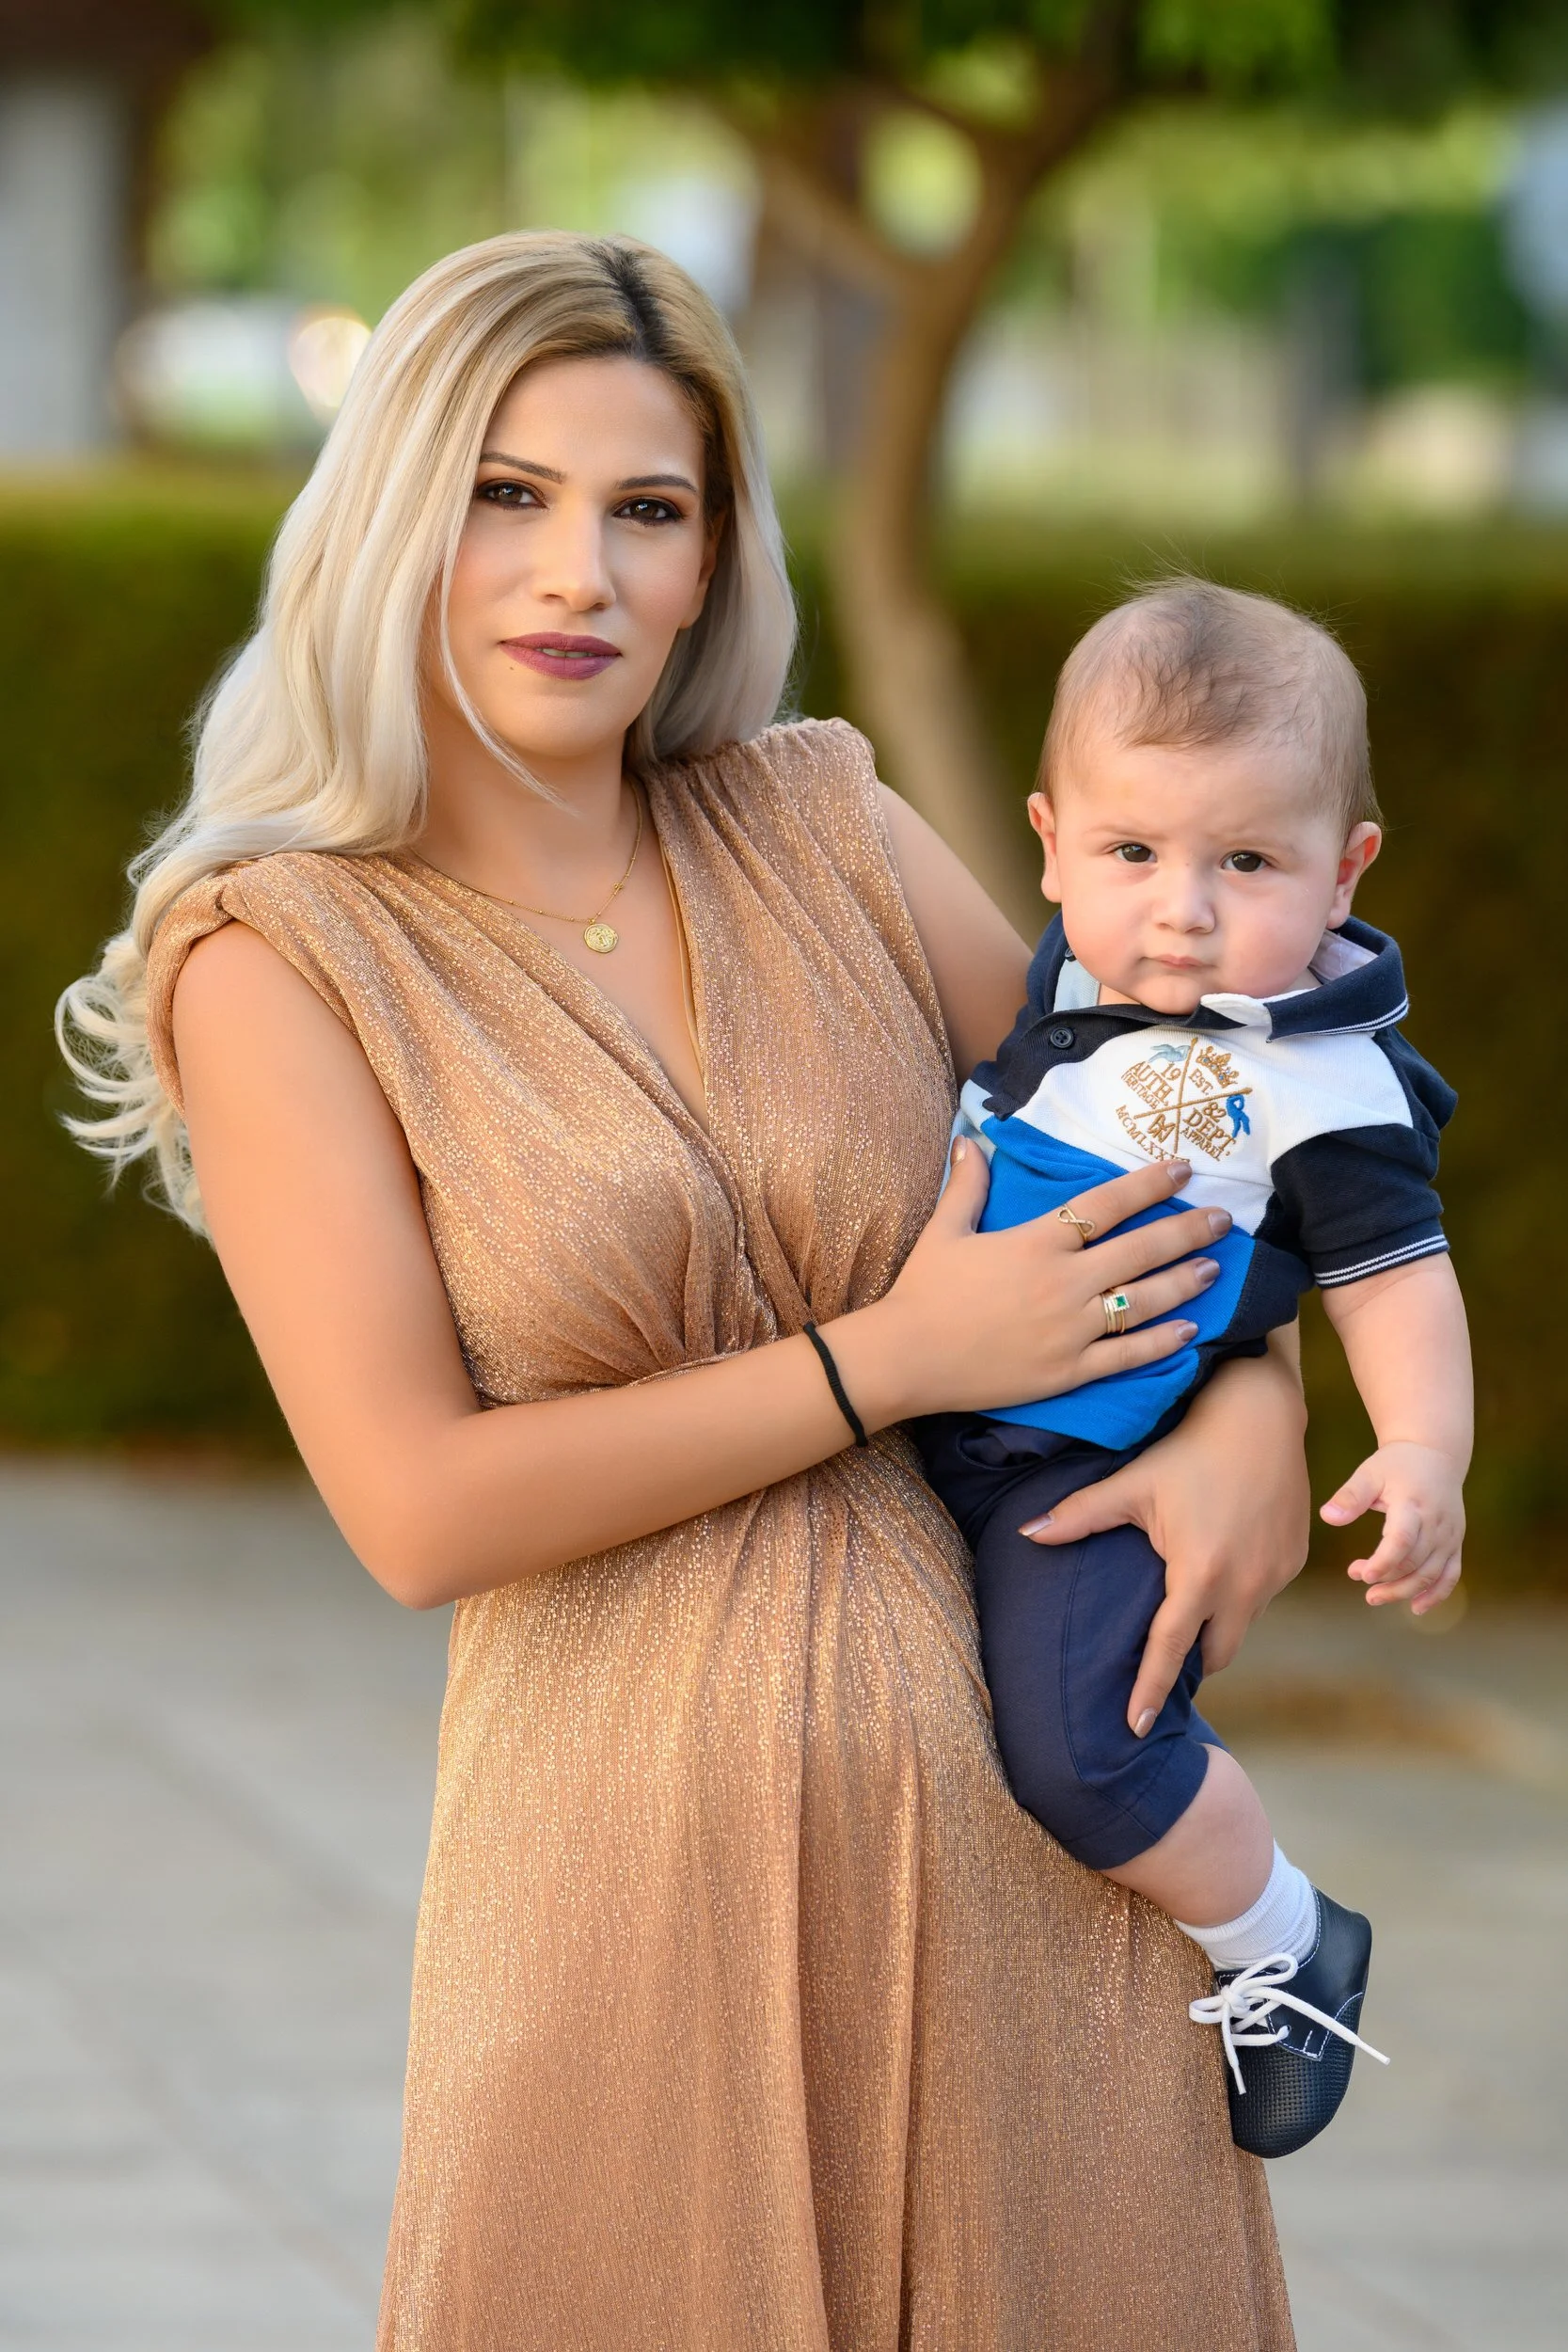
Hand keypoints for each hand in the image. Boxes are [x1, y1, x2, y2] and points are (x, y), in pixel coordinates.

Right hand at [852, 1140, 1231, 1424]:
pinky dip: (1162, 1343)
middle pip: (1141, 1250)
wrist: (905, 1358)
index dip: (1150, 1184)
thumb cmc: (923, 1290)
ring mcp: (1070, 1330)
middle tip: (1224, 1219)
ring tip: (1215, 1268)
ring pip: (1144, 1302)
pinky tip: (1191, 1330)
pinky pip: (1127, 1356)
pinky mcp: (1068, 1371)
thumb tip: (969, 1139)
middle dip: (1188, 1231)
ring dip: (1185, 1282)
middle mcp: (1064, 1282)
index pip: (1107, 1204)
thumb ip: (967, 1185)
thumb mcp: (945, 1230)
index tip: (1184, 1170)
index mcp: (1037, 1241)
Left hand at [1023, 1340, 1310, 1731]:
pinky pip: (1262, 1596)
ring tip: (1188, 1619)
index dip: (1149, 1691)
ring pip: (1241, 1626)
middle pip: (1214, 1654)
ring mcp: (1276, 1576)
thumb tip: (1026, 1533)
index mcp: (1199, 1575)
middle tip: (1160, 1665)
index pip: (1170, 1651)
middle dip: (1189, 1664)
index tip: (1133, 1729)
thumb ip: (1080, 1516)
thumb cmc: (1188, 1449)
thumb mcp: (1131, 1484)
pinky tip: (1222, 1571)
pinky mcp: (1295, 1561)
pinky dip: (1240, 1596)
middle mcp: (1245, 1586)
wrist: (1261, 1414)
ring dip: (1215, 1627)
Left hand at [1320, 1439, 1464, 1613]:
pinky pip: (1451, 1574)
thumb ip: (1350, 1496)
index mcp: (1413, 1504)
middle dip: (1386, 1578)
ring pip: (1432, 1573)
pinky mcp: (1456, 1542)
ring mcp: (1449, 1535)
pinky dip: (1437, 1594)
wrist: (1435, 1454)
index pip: (1402, 1540)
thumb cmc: (1396, 1465)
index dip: (1383, 1562)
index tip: (1361, 1574)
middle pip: (1415, 1562)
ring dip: (1404, 1591)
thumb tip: (1327, 1517)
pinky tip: (1416, 1608)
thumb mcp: (1370, 1473)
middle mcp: (1436, 1523)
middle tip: (1356, 1577)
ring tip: (1374, 1597)